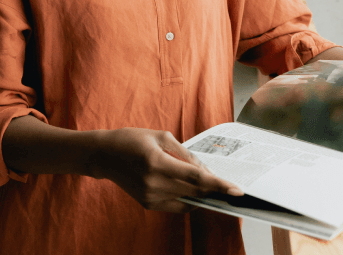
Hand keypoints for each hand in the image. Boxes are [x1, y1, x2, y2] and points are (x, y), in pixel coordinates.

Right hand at [94, 127, 243, 212]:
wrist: (105, 155)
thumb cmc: (133, 139)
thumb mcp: (161, 137)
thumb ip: (185, 154)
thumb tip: (205, 171)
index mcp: (157, 162)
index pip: (195, 178)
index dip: (218, 184)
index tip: (236, 189)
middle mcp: (153, 183)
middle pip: (194, 191)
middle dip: (214, 189)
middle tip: (230, 186)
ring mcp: (149, 197)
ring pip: (187, 200)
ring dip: (202, 194)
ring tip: (211, 184)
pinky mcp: (148, 204)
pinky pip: (176, 204)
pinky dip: (188, 197)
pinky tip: (192, 187)